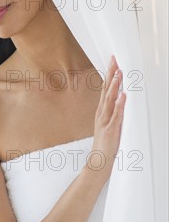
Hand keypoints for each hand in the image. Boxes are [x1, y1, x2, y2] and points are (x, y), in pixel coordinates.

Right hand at [88, 55, 125, 182]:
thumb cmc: (105, 143)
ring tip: (118, 74)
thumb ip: (113, 110)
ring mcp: (105, 121)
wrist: (98, 161)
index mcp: (102, 111)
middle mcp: (102, 113)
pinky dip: (118, 105)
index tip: (113, 61)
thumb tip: (119, 96)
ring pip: (109, 100)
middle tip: (114, 60)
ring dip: (114, 87)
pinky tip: (122, 96)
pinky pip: (115, 116)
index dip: (109, 74)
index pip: (106, 88)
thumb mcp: (109, 123)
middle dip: (111, 75)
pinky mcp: (110, 130)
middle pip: (106, 90)